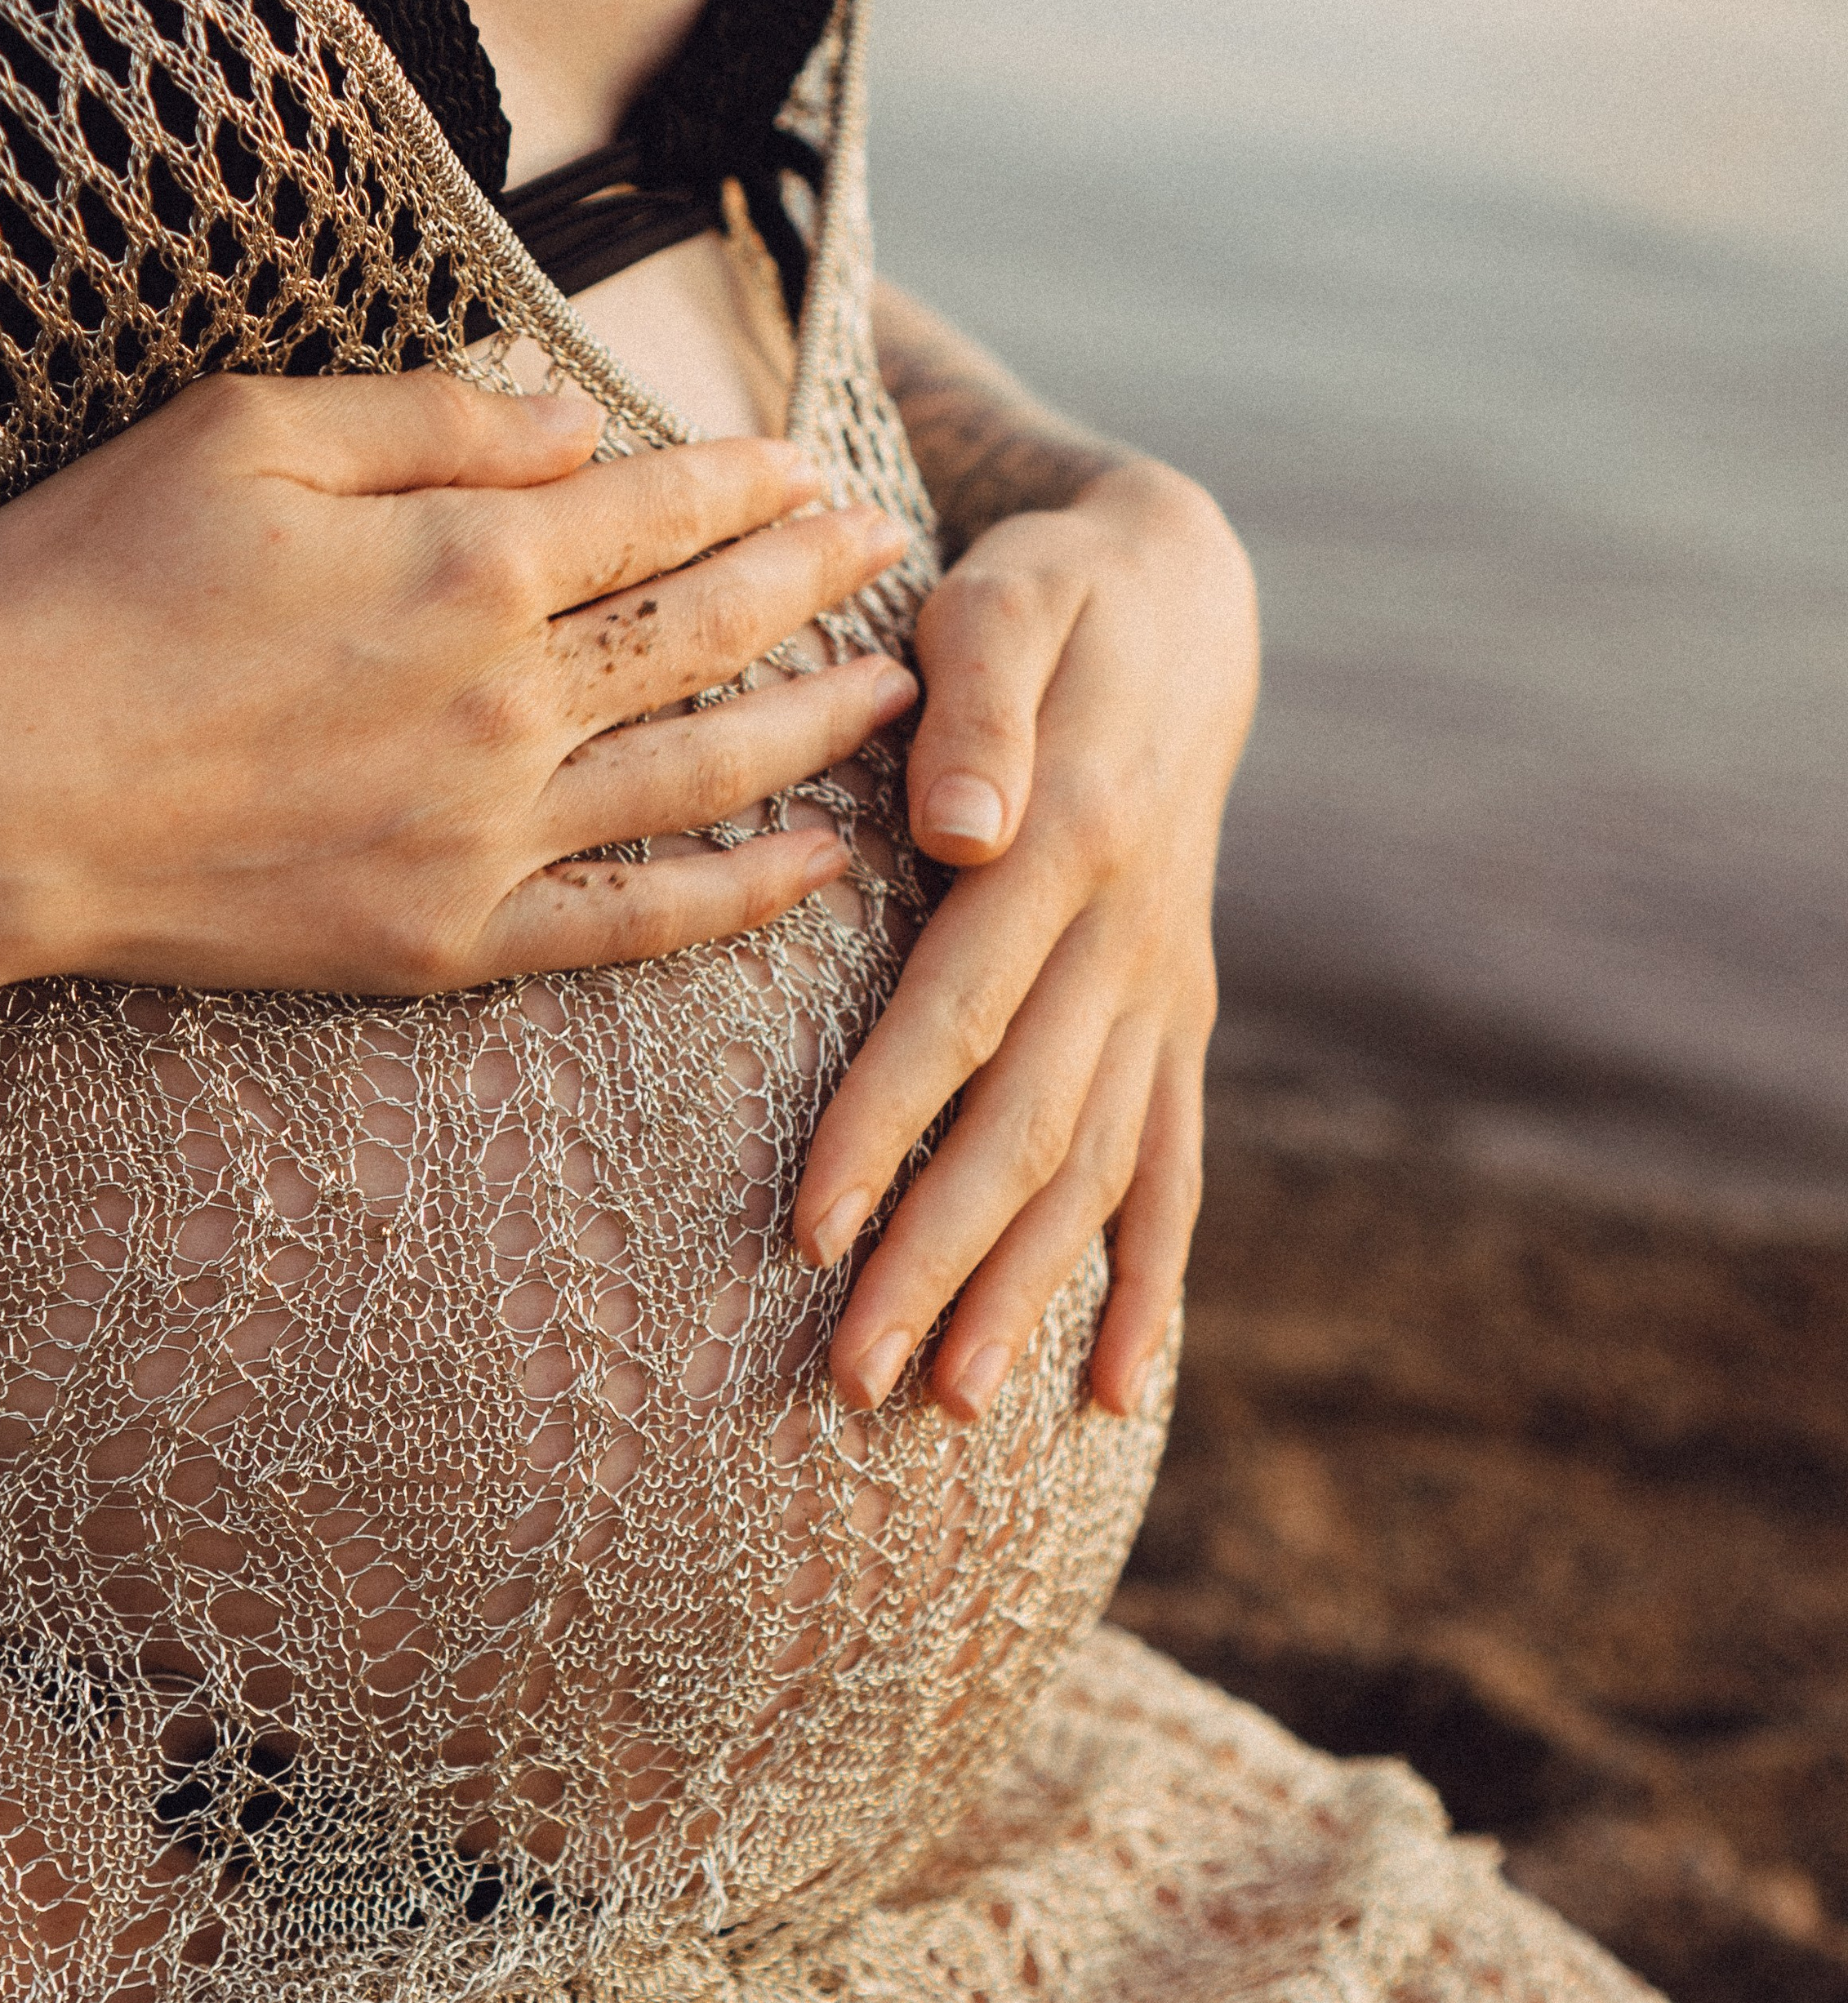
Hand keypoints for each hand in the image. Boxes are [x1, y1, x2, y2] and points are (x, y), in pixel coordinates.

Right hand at [0, 370, 916, 1022]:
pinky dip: (738, 896)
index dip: (748, 484)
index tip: (813, 466)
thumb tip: (573, 424)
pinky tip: (818, 864)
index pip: (658, 512)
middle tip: (892, 552)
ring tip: (902, 694)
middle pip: (709, 632)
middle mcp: (509, 702)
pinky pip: (633, 922)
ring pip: (704, 773)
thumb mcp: (241, 434)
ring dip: (817, 727)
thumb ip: (429, 421)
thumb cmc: (85, 592)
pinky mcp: (449, 938)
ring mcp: (489, 833)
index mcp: (467, 563)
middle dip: (815, 582)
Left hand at [792, 458, 1257, 1421]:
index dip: (889, 1122)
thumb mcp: (1007, 600)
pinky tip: (1117, 1391)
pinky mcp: (1176, 1015)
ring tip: (954, 1406)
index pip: (959, 1009)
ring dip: (1032, 1292)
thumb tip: (963, 828)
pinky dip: (1152, 1278)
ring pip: (1098, 1167)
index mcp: (1069, 843)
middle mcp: (1128, 938)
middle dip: (944, 1257)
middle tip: (853, 1377)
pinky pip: (1174, 1163)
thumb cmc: (1050, 596)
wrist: (1188, 606)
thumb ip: (978, 698)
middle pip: (1028, 1123)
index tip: (813, 1230)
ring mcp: (1161, 988)